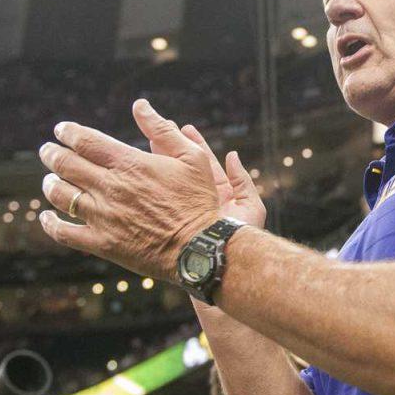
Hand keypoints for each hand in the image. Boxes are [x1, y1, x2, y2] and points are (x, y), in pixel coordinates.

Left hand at [38, 99, 220, 280]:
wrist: (199, 246)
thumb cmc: (199, 200)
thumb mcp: (192, 157)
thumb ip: (162, 129)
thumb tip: (140, 105)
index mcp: (129, 164)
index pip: (85, 141)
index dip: (68, 132)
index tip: (60, 130)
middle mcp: (110, 187)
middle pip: (66, 165)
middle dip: (51, 154)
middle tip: (46, 150)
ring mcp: (103, 216)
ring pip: (61, 195)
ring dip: (50, 184)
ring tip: (49, 180)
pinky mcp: (102, 243)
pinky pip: (64, 232)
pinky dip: (50, 223)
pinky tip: (47, 217)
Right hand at [149, 117, 264, 228]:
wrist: (226, 268)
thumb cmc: (243, 238)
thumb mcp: (251, 206)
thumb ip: (242, 180)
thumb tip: (233, 155)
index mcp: (219, 195)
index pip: (205, 164)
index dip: (195, 144)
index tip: (184, 127)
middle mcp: (201, 201)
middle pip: (184, 169)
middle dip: (173, 148)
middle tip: (159, 128)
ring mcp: (185, 211)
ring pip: (171, 182)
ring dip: (161, 162)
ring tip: (148, 142)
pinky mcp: (171, 222)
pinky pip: (161, 199)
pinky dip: (153, 184)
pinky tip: (143, 169)